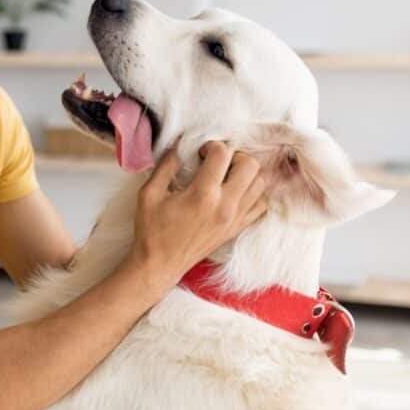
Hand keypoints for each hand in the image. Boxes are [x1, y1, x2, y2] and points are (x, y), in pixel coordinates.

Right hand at [126, 141, 267, 291]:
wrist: (160, 264)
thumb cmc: (152, 230)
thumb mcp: (149, 194)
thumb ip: (165, 167)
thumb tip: (178, 148)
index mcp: (203, 194)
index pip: (222, 155)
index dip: (211, 146)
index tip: (200, 153)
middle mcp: (226, 205)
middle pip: (250, 166)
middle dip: (235, 155)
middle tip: (218, 161)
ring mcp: (235, 219)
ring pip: (259, 184)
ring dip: (245, 173)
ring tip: (226, 175)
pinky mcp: (237, 229)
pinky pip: (260, 205)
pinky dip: (252, 194)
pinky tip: (234, 193)